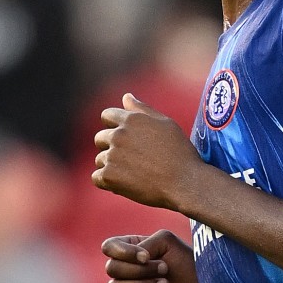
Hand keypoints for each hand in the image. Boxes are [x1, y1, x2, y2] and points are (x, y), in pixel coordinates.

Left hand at [93, 93, 199, 209]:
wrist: (185, 183)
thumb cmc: (180, 153)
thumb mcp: (166, 124)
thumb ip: (143, 110)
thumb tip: (125, 96)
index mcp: (131, 120)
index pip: (107, 116)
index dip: (114, 127)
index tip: (126, 140)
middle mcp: (118, 135)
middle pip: (100, 139)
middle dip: (112, 148)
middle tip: (134, 161)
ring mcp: (112, 155)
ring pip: (100, 159)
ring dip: (112, 167)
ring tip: (135, 175)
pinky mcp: (109, 176)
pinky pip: (97, 178)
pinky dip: (108, 183)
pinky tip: (126, 185)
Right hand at [101, 230, 205, 282]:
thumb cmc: (186, 260)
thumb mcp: (166, 240)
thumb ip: (144, 244)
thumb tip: (131, 263)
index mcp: (129, 250)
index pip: (108, 247)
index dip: (123, 252)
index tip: (147, 257)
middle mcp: (124, 270)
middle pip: (111, 268)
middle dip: (140, 270)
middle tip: (164, 268)